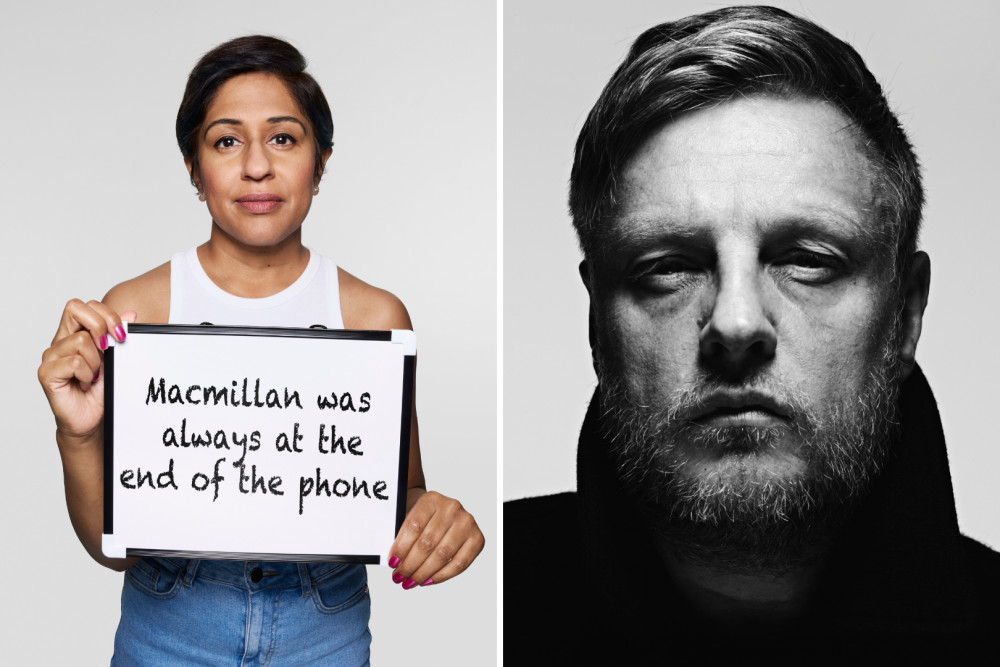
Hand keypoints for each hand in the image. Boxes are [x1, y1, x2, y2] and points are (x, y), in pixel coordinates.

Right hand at [38, 299, 135, 440]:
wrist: (92, 419)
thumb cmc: (102, 389)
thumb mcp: (117, 358)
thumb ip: (119, 335)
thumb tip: (131, 314)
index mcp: (75, 332)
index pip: (86, 306)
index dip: (107, 315)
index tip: (122, 335)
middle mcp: (61, 340)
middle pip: (75, 308)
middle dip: (101, 325)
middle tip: (109, 347)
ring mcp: (52, 356)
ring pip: (80, 339)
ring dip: (96, 360)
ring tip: (95, 375)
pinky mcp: (47, 372)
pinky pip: (74, 362)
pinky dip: (88, 373)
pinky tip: (87, 383)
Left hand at [387, 489, 484, 588]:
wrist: (440, 510)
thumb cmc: (421, 517)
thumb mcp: (408, 516)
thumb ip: (401, 536)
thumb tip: (395, 563)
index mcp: (431, 499)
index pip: (414, 526)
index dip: (401, 548)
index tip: (392, 563)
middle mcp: (451, 508)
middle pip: (427, 543)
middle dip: (410, 565)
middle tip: (399, 577)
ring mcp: (467, 522)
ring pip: (442, 555)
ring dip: (424, 573)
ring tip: (411, 581)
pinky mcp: (477, 538)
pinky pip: (459, 564)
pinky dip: (442, 576)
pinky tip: (428, 580)